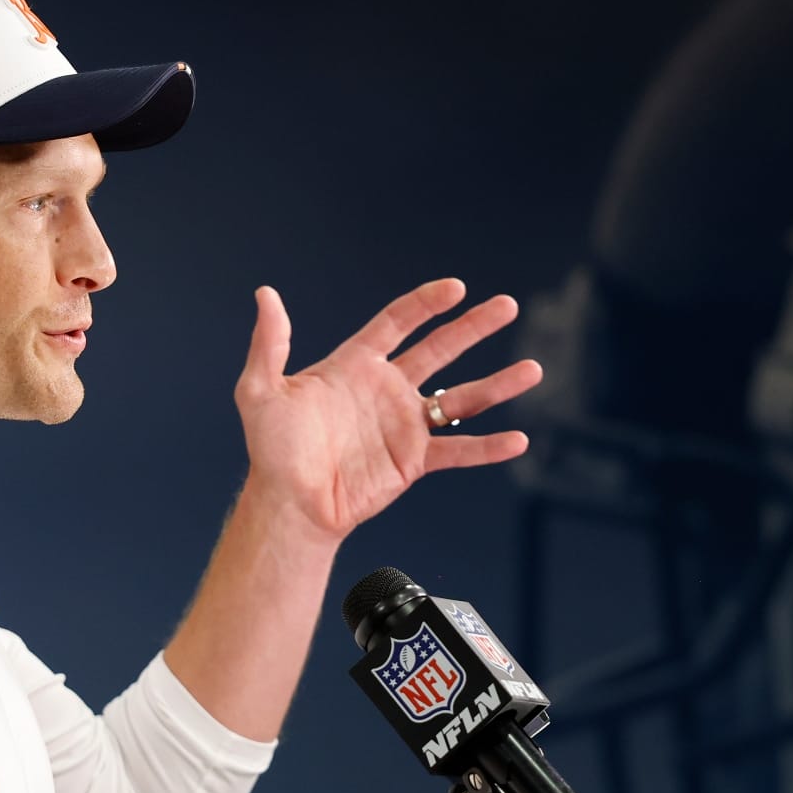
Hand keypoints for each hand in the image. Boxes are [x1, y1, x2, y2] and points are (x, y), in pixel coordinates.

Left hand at [233, 278, 543, 538]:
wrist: (290, 504)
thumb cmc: (272, 450)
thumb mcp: (260, 391)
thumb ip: (269, 343)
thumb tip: (266, 294)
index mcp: (354, 366)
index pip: (397, 323)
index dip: (426, 304)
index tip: (456, 288)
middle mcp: (386, 390)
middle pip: (440, 349)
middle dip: (474, 327)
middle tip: (507, 306)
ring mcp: (404, 425)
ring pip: (461, 397)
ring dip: (497, 385)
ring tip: (532, 370)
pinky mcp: (414, 460)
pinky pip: (458, 450)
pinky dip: (487, 447)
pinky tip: (517, 439)